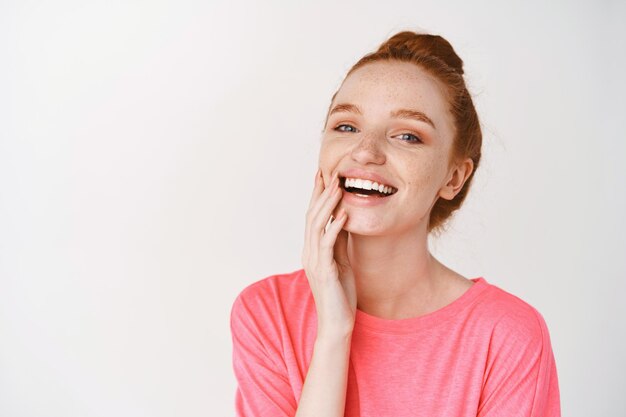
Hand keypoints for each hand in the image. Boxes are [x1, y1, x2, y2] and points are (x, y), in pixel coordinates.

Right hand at [302, 169, 356, 339]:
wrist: (337, 324)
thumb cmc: (341, 295)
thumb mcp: (342, 262)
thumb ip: (340, 242)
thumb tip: (345, 218)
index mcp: (313, 250)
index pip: (313, 217)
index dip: (317, 196)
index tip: (324, 175)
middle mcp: (309, 253)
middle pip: (312, 216)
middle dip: (320, 194)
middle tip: (329, 172)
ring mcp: (315, 262)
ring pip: (317, 226)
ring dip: (328, 205)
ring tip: (338, 187)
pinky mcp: (324, 271)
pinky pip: (328, 244)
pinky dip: (335, 227)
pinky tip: (344, 215)